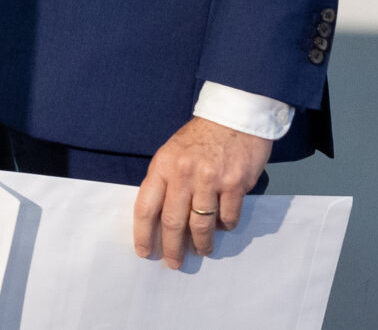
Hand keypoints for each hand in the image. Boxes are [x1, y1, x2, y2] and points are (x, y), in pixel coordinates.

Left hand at [132, 116, 272, 267]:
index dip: (142, 234)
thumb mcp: (172, 152)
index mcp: (163, 165)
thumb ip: (165, 181)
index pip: (146, 206)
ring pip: (201, 225)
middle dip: (171, 248)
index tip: (144, 252)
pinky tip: (222, 226)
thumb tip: (161, 218)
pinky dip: (225, 227)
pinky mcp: (235, 184)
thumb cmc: (200, 137)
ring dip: (201, 244)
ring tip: (202, 250)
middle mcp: (184, 174)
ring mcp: (210, 179)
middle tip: (174, 263)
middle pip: (172, 222)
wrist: (234, 116)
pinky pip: (228, 218)